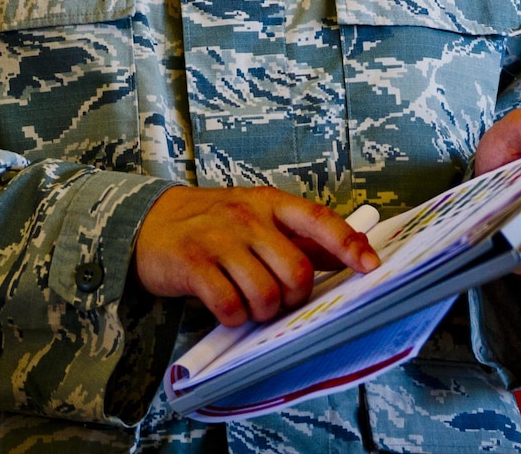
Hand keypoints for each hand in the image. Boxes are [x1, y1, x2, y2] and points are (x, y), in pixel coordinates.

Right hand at [133, 185, 379, 326]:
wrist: (149, 222)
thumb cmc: (213, 223)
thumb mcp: (256, 217)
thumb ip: (298, 236)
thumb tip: (349, 252)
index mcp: (270, 203)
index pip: (318, 219)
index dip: (348, 244)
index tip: (371, 266)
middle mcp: (247, 217)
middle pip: (296, 270)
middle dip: (294, 297)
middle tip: (279, 299)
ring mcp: (219, 239)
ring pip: (265, 294)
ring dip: (263, 312)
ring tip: (250, 305)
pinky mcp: (192, 264)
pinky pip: (228, 305)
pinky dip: (234, 317)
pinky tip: (227, 310)